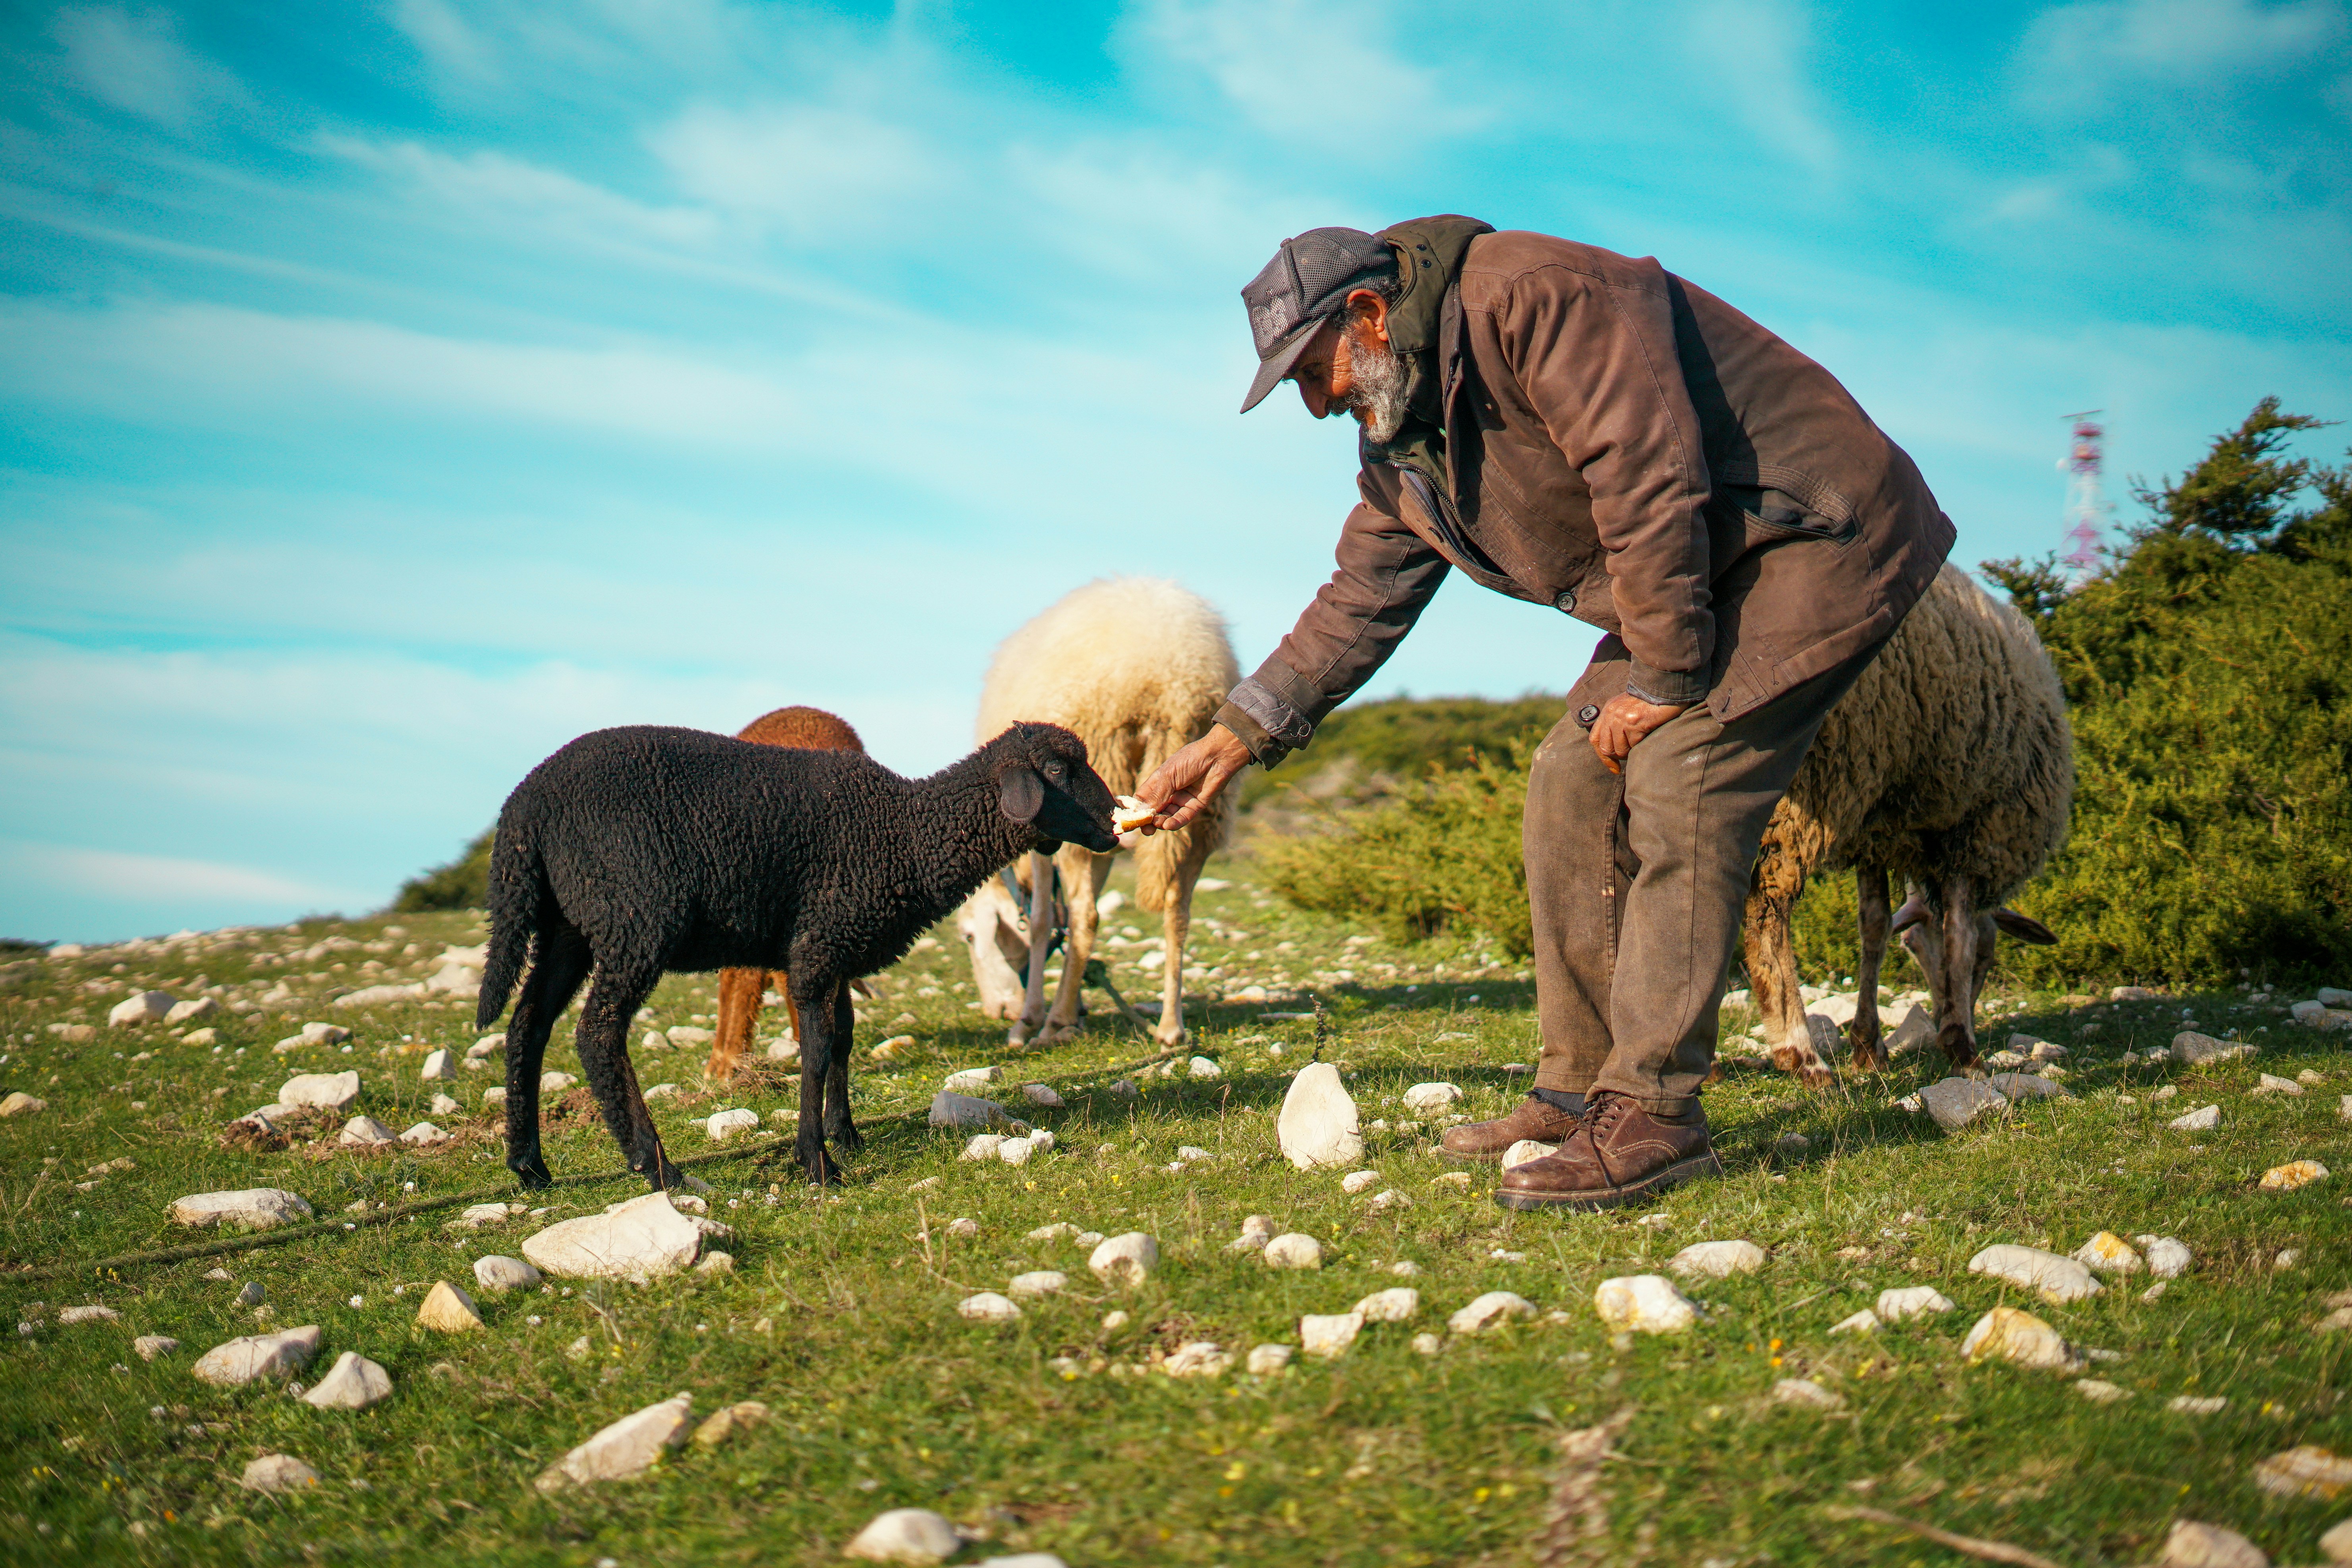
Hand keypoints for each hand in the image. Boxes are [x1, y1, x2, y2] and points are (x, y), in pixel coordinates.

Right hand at [1135, 727, 1252, 831]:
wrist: (1217, 757)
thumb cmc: (1190, 760)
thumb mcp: (1168, 776)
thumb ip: (1156, 795)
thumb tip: (1140, 812)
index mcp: (1159, 781)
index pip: (1144, 798)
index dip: (1137, 808)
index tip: (1131, 818)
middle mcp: (1169, 791)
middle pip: (1155, 810)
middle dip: (1149, 820)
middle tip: (1145, 829)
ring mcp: (1182, 799)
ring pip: (1168, 816)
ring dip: (1161, 822)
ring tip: (1157, 825)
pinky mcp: (1196, 806)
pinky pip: (1183, 817)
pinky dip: (1175, 822)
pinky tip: (1168, 825)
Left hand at [1589, 694, 1686, 773]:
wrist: (1663, 687)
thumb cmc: (1648, 701)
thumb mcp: (1625, 709)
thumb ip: (1616, 724)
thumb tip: (1614, 749)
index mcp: (1607, 712)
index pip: (1595, 739)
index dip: (1603, 756)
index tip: (1614, 768)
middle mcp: (1610, 715)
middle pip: (1605, 748)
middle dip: (1618, 756)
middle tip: (1630, 754)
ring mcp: (1621, 719)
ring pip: (1620, 750)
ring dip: (1631, 751)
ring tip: (1640, 740)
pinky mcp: (1634, 722)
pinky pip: (1634, 744)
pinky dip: (1641, 743)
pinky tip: (1647, 733)